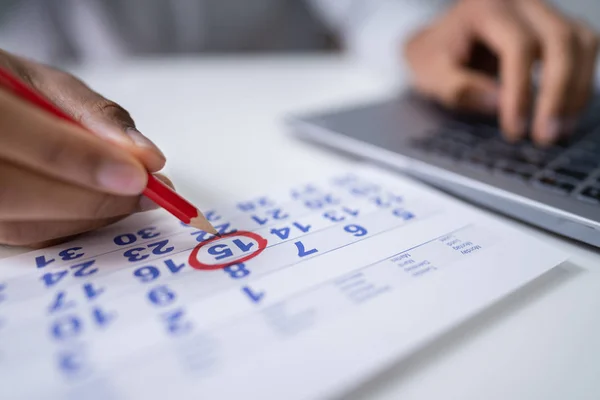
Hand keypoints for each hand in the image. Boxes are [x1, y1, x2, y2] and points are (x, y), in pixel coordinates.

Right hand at [0, 50, 168, 246]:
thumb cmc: (10, 91)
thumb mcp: (47, 86)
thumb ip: (95, 116)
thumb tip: (147, 157)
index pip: (15, 135)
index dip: (80, 159)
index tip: (137, 173)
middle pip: (15, 192)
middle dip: (94, 197)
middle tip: (147, 190)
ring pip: (24, 225)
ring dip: (91, 215)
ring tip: (133, 196)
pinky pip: (28, 235)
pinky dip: (74, 223)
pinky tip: (103, 204)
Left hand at [405, 0, 598, 144]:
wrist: (438, 38)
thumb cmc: (433, 54)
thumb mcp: (430, 72)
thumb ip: (458, 88)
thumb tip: (499, 104)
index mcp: (486, 8)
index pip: (518, 46)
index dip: (521, 91)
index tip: (515, 129)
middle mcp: (521, 2)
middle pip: (560, 40)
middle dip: (557, 93)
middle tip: (545, 136)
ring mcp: (542, 11)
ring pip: (580, 43)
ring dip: (576, 89)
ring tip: (558, 130)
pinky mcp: (555, 25)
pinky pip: (583, 49)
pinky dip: (580, 82)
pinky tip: (565, 113)